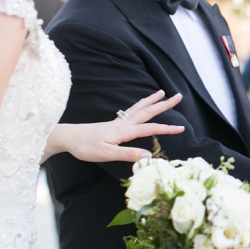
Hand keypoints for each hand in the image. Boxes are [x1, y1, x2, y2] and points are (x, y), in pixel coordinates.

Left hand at [43, 90, 184, 163]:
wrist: (67, 137)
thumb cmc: (85, 147)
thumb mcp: (106, 154)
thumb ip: (128, 154)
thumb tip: (148, 156)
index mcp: (124, 131)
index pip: (150, 128)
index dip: (167, 129)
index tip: (182, 128)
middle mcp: (123, 123)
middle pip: (148, 111)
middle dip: (164, 104)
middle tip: (178, 96)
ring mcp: (118, 122)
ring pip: (139, 108)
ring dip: (152, 100)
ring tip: (162, 92)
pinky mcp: (112, 123)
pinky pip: (131, 111)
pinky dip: (140, 105)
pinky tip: (141, 105)